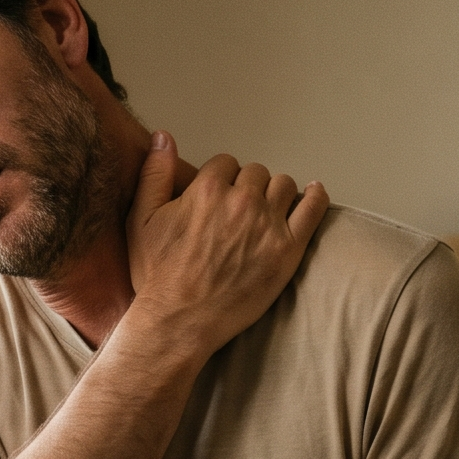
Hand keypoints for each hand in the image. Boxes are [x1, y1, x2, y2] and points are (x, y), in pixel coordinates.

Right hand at [123, 132, 327, 360]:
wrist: (179, 321)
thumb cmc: (158, 276)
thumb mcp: (142, 220)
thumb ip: (154, 174)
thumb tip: (163, 137)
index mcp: (206, 190)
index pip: (226, 163)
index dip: (221, 180)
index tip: (219, 197)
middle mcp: (241, 202)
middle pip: (256, 173)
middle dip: (248, 187)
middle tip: (240, 211)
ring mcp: (268, 225)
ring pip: (284, 186)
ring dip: (276, 194)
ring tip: (267, 211)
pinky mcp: (288, 250)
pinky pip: (313, 209)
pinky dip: (315, 197)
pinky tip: (313, 193)